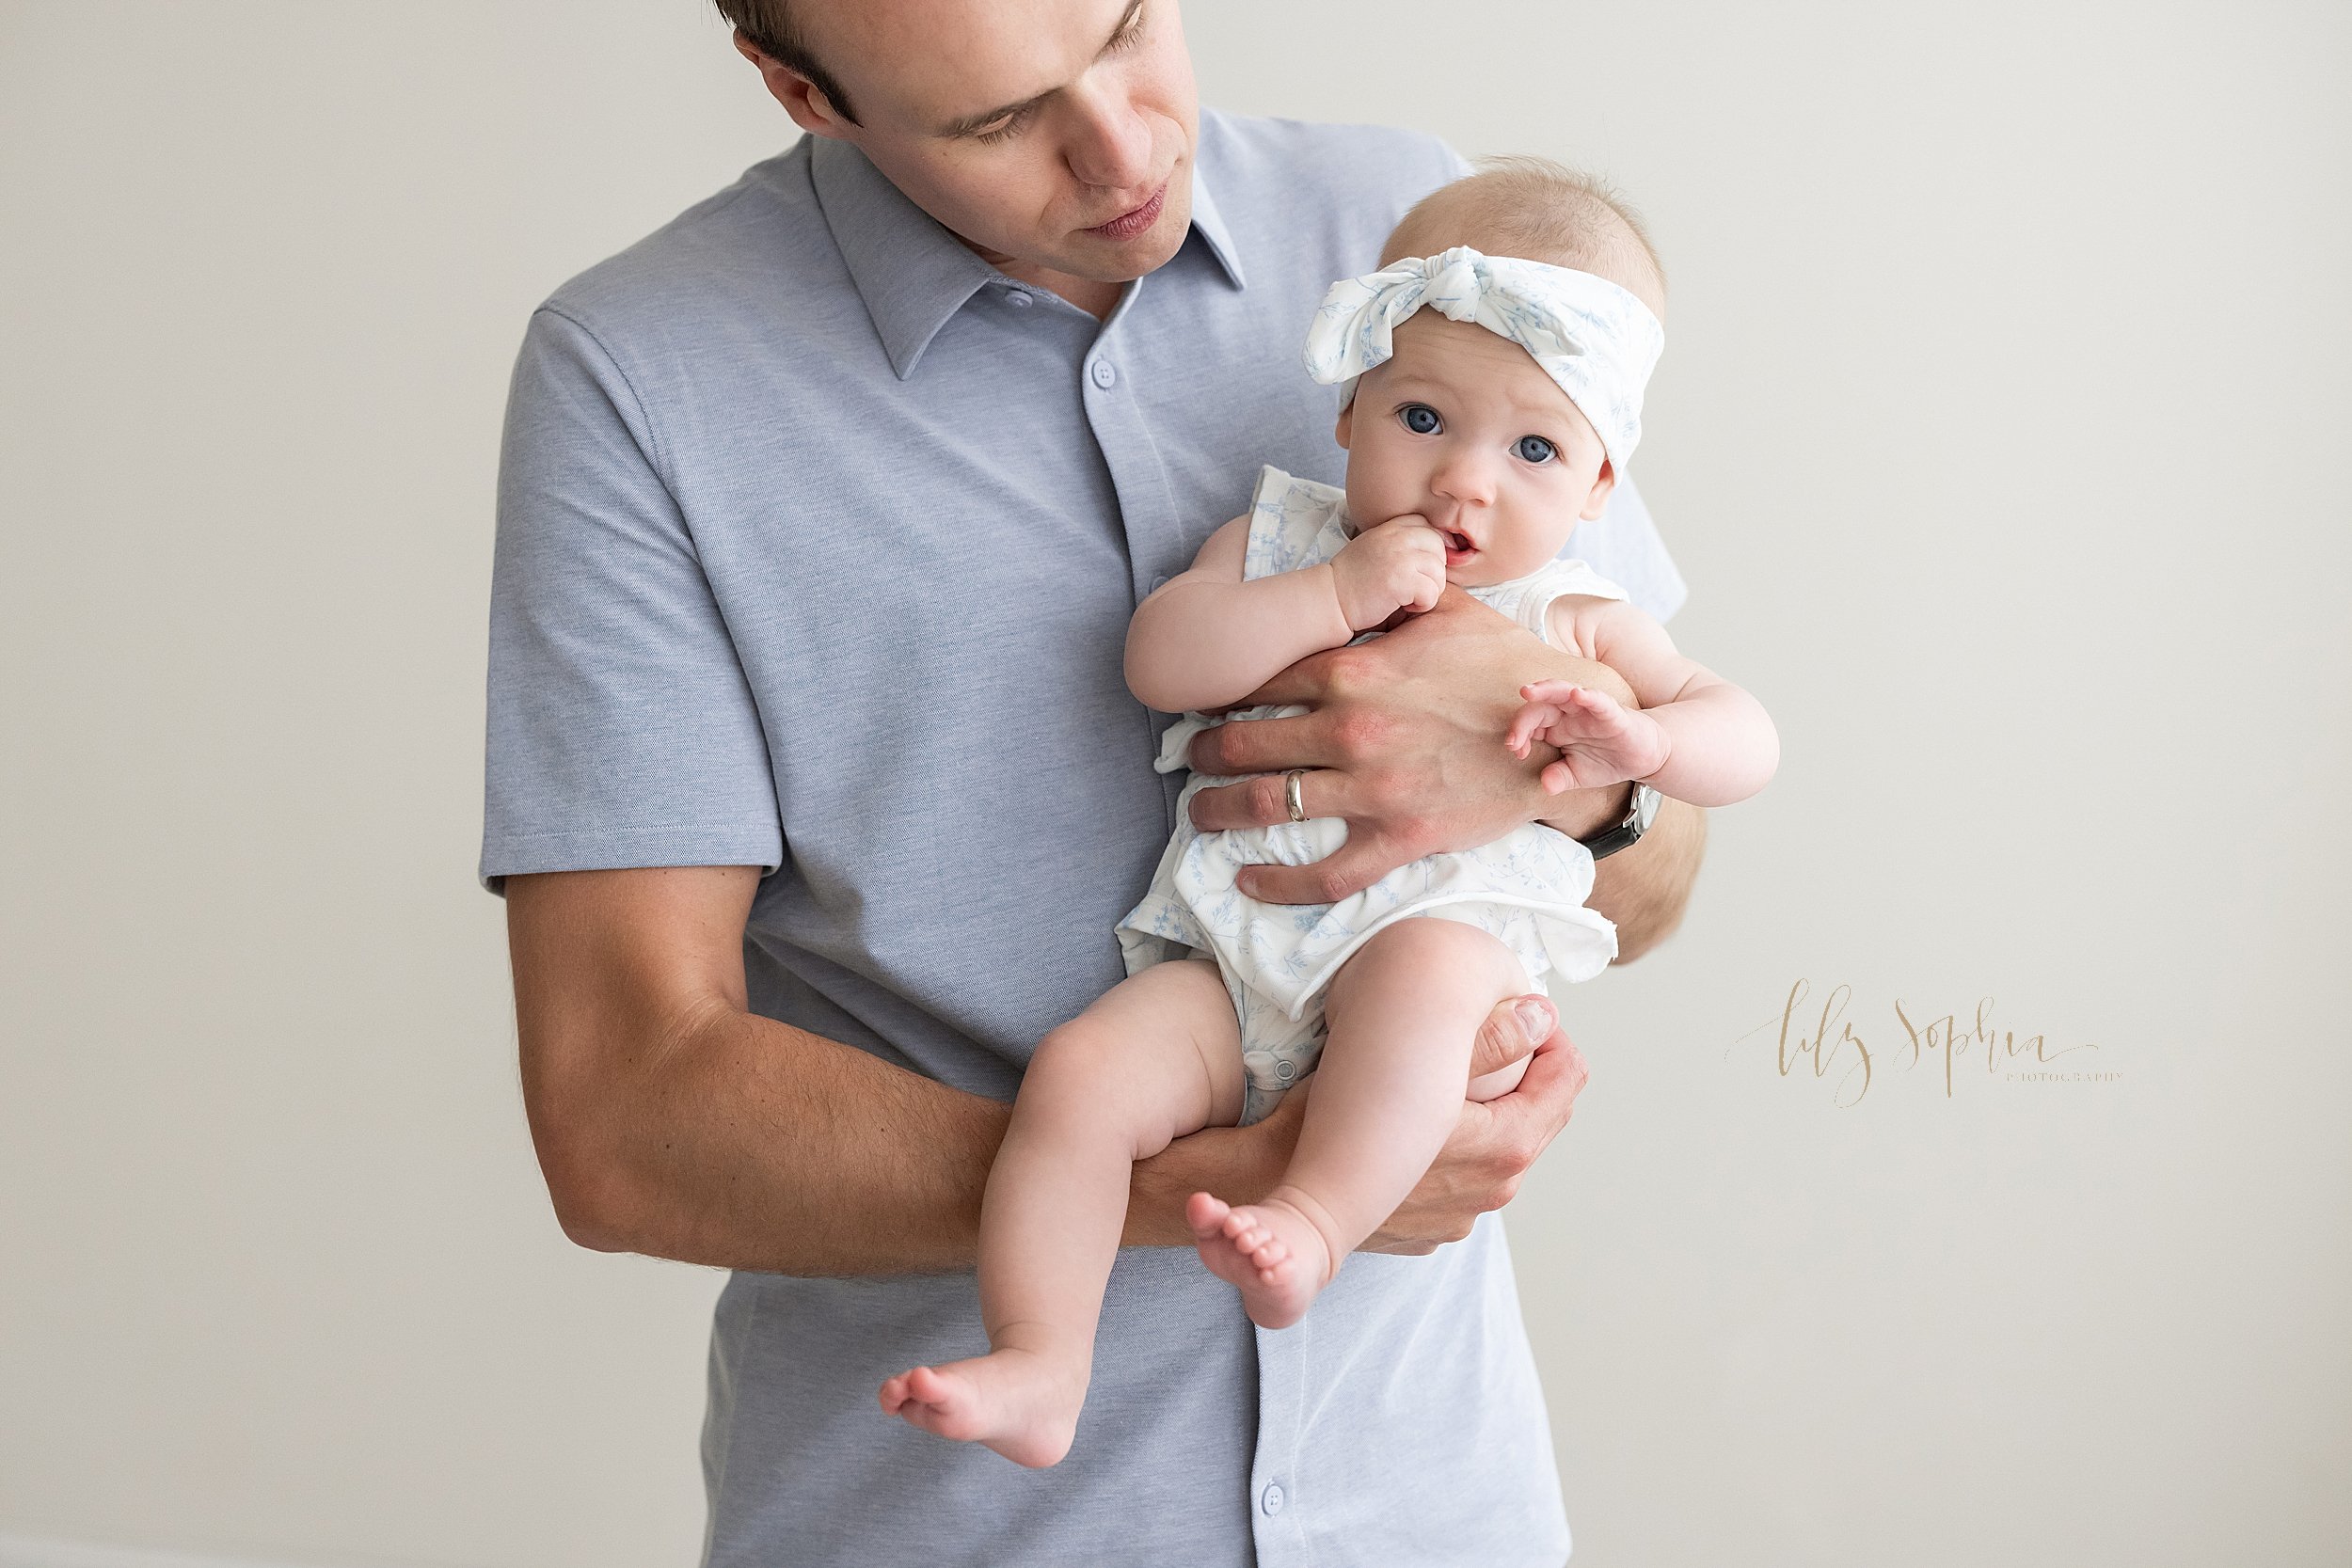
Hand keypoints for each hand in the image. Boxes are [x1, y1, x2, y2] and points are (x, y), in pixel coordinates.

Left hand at [1185, 586, 1639, 902]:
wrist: (1567, 729)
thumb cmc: (1508, 665)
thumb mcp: (1448, 610)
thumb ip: (1394, 591)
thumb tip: (1370, 562)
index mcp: (1354, 669)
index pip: (1262, 679)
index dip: (1224, 691)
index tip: (1203, 700)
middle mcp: (1351, 729)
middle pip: (1248, 742)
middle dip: (1206, 750)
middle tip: (1187, 756)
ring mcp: (1372, 787)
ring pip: (1268, 804)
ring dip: (1219, 809)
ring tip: (1197, 812)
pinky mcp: (1400, 836)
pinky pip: (1325, 870)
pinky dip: (1277, 881)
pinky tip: (1246, 880)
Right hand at [1246, 992, 1589, 1254]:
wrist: (1274, 1195)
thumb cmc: (1333, 1123)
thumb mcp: (1416, 1066)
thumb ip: (1490, 1040)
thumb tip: (1544, 1015)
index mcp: (1502, 1150)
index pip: (1564, 1084)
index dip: (1554, 1040)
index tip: (1530, 1013)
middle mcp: (1491, 1193)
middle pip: (1537, 1119)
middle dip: (1530, 1074)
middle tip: (1501, 1031)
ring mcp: (1461, 1217)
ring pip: (1499, 1152)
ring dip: (1492, 1113)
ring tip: (1459, 1075)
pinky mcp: (1430, 1229)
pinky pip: (1462, 1180)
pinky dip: (1458, 1149)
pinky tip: (1423, 1123)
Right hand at [1328, 516, 1445, 630]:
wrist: (1330, 599)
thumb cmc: (1353, 579)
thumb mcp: (1375, 546)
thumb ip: (1400, 541)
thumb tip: (1439, 545)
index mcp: (1391, 527)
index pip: (1428, 527)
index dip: (1429, 550)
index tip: (1418, 568)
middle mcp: (1397, 537)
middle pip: (1439, 547)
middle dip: (1432, 571)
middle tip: (1413, 585)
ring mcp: (1400, 557)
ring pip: (1439, 572)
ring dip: (1428, 590)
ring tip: (1407, 596)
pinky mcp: (1402, 581)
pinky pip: (1432, 593)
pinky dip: (1422, 605)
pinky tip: (1404, 605)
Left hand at [1506, 680, 1670, 794]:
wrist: (1644, 757)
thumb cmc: (1608, 760)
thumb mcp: (1579, 775)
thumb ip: (1560, 778)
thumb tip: (1545, 785)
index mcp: (1557, 727)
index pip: (1530, 723)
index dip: (1518, 734)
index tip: (1516, 751)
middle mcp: (1569, 714)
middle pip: (1541, 704)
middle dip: (1523, 718)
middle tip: (1512, 737)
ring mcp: (1589, 710)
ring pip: (1563, 692)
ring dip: (1546, 690)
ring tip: (1528, 692)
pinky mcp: (1613, 712)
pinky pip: (1599, 701)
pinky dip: (1588, 696)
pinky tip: (1577, 694)